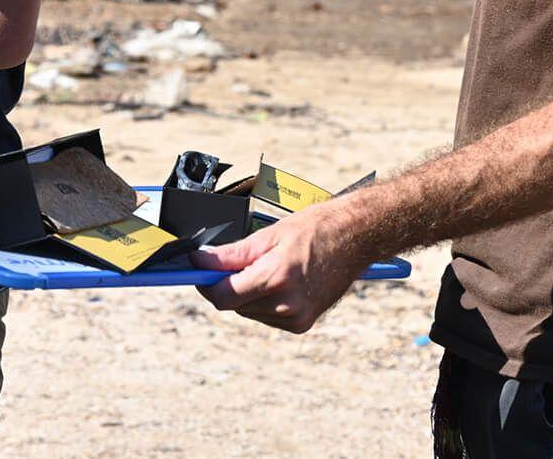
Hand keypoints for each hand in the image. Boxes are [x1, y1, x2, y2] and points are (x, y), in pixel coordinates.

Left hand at [191, 200, 373, 333]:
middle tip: (237, 261)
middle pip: (235, 304)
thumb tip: (200, 262)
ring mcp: (296, 318)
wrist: (356, 238)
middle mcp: (287, 305)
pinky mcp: (302, 324)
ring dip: (246, 293)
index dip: (206, 284)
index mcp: (277, 278)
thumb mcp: (269, 235)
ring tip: (268, 266)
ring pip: (249, 311)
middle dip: (228, 284)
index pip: (224, 296)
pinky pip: (267, 316)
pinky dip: (264, 301)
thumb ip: (232, 255)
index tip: (197, 271)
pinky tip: (280, 281)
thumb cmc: (315, 229)